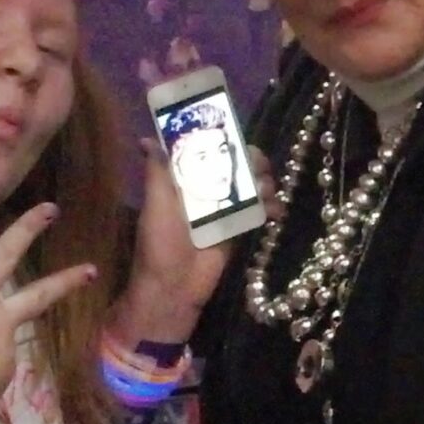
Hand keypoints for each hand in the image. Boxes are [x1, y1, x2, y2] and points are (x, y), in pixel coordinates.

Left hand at [119, 138, 276, 337]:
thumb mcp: (156, 204)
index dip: (223, 141)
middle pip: (235, 167)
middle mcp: (205, 192)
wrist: (174, 288)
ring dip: (265, 182)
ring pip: (251, 186)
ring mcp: (224, 210)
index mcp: (184, 183)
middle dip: (251, 162)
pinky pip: (259, 212)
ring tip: (267, 190)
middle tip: (259, 166)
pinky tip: (276, 211)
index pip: (208, 152)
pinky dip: (272, 208)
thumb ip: (158, 172)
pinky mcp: (238, 229)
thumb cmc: (160, 243)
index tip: (237, 135)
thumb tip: (147, 138)